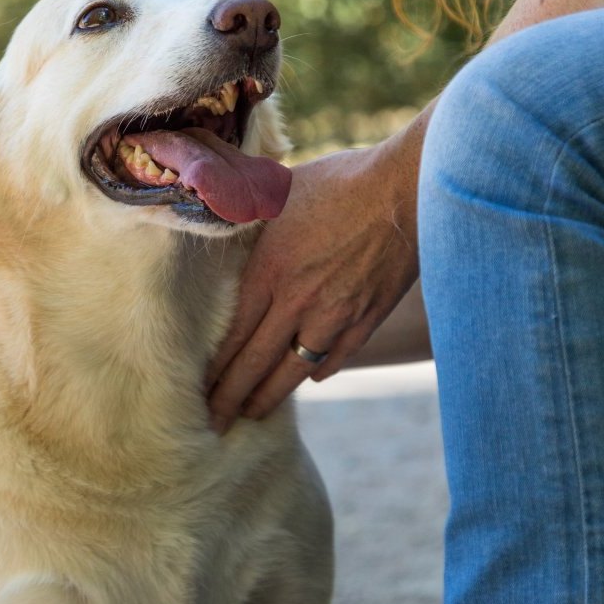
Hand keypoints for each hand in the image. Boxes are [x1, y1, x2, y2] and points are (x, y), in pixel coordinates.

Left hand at [205, 134, 421, 432]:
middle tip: (214, 423)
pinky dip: (316, 373)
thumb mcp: (280, 192)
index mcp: (269, 270)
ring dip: (269, 396)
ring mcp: (335, 317)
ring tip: (252, 411)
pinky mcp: (367, 320)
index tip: (196, 388)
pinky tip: (306, 378)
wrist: (408, 190)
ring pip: (294, 372)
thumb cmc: (340, 181)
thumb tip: (218, 215)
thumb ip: (249, 217)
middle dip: (231, 399)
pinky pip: (334, 360)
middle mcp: (298, 302)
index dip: (213, 369)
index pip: (231, 335)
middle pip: (255, 364)